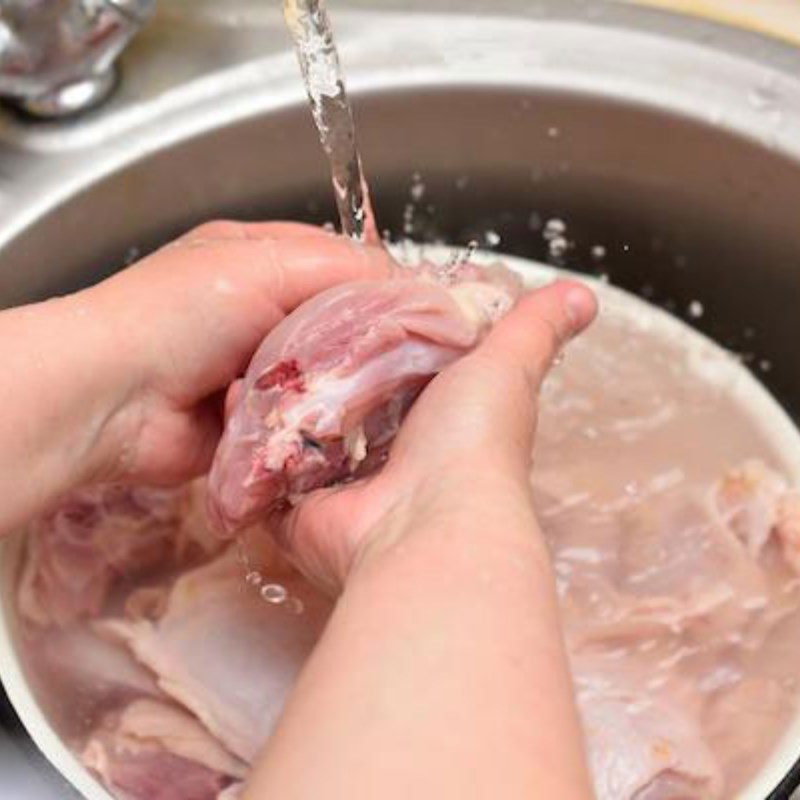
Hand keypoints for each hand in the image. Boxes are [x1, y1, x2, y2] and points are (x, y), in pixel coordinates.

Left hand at [85, 221, 394, 485]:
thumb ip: (344, 267)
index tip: (417, 315)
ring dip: (336, 390)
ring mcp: (261, 372)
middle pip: (342, 328)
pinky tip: (323, 427)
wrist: (114, 399)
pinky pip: (306, 424)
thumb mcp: (267, 263)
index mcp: (266, 261)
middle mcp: (266, 314)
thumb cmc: (181, 314)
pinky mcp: (259, 424)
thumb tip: (410, 286)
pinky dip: (312, 426)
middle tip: (395, 364)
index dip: (381, 288)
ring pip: (329, 380)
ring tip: (355, 396)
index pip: (345, 267)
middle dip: (361, 345)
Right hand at [271, 279, 597, 591]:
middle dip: (314, 372)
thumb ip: (533, 327)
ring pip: (298, 439)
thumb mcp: (504, 366)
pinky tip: (233, 400)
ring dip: (277, 405)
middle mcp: (386, 456)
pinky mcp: (300, 512)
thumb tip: (583, 296)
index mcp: (432, 420)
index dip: (369, 340)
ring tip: (247, 358)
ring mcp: (341, 487)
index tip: (340, 302)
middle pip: (341, 405)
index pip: (391, 371)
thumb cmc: (472, 444)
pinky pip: (265, 475)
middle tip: (281, 329)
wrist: (429, 522)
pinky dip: (247, 444)